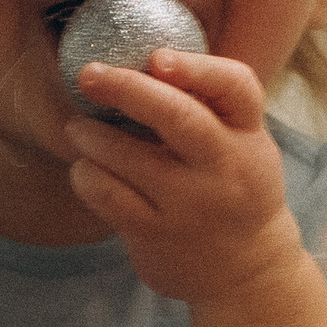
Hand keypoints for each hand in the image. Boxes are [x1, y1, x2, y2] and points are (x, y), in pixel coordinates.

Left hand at [64, 47, 303, 308]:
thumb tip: (139, 55)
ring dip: (92, 135)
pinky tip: (84, 168)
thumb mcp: (243, 144)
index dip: (196, 68)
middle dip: (127, 89)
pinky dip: (87, 176)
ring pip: (131, 158)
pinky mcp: (157, 235)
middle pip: (178, 117)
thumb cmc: (234, 187)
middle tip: (89, 75)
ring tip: (77, 128)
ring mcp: (191, 205)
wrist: (246, 272)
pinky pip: (109, 197)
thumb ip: (208, 105)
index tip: (156, 57)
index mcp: (249, 136)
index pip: (237, 87)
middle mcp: (225, 168)